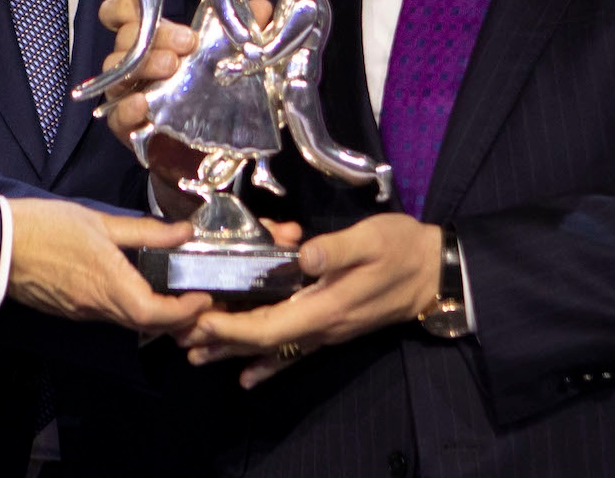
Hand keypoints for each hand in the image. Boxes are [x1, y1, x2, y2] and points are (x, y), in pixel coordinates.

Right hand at [6, 198, 211, 333]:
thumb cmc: (47, 226)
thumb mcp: (100, 221)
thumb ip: (145, 231)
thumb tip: (184, 232)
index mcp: (109, 284)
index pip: (157, 314)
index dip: (186, 311)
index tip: (204, 296)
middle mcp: (98, 307)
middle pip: (147, 325)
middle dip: (178, 317)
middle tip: (198, 298)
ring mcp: (82, 313)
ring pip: (129, 322)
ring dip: (156, 315)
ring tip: (175, 293)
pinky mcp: (71, 311)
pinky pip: (109, 316)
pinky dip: (132, 309)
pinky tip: (139, 290)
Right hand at [97, 0, 272, 213]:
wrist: (204, 154)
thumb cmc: (211, 98)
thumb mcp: (229, 62)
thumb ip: (244, 32)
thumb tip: (262, 7)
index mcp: (154, 40)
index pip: (124, 11)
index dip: (128, 3)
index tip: (155, 3)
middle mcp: (135, 62)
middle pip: (126, 35)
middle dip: (157, 33)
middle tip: (188, 42)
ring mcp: (126, 93)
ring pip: (117, 70)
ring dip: (145, 63)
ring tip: (173, 66)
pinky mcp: (125, 126)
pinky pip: (116, 113)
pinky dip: (128, 107)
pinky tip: (143, 104)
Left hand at [179, 214, 440, 387]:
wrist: (436, 272)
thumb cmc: (403, 250)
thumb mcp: (371, 239)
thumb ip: (335, 249)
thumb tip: (303, 253)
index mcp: (326, 308)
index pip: (269, 327)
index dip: (231, 326)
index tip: (198, 318)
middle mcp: (322, 327)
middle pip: (262, 341)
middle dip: (220, 339)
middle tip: (178, 336)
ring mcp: (327, 330)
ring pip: (272, 347)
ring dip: (234, 349)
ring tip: (194, 353)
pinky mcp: (332, 325)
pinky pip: (293, 350)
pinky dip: (266, 362)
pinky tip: (247, 376)